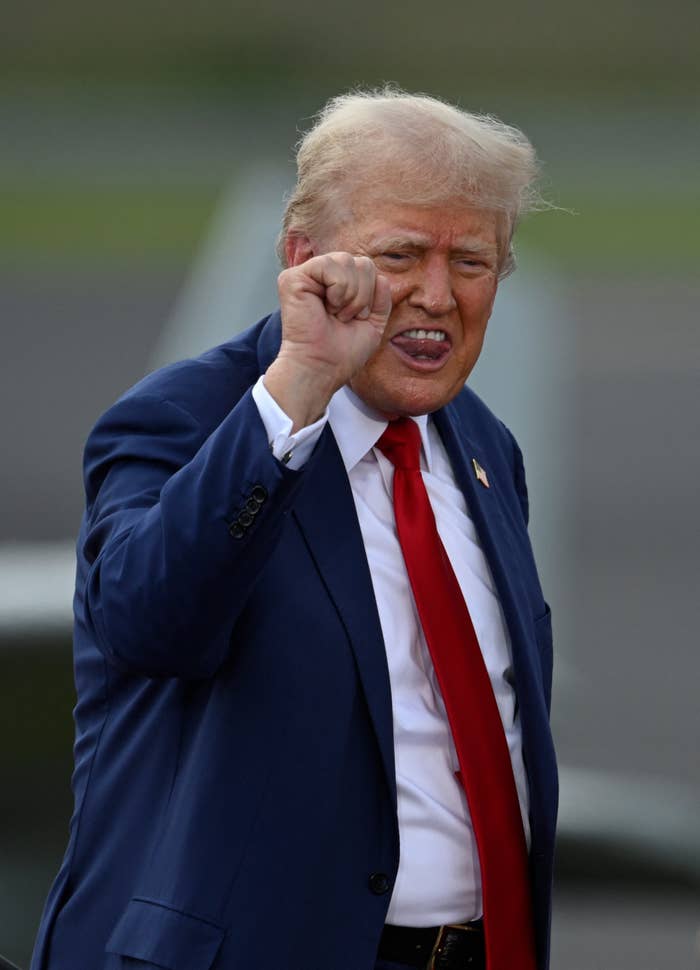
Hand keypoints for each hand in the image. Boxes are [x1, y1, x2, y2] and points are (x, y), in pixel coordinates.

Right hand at [264, 253, 391, 430]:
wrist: (323, 368)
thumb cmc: (343, 351)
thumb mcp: (373, 321)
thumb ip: (381, 295)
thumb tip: (380, 276)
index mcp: (338, 283)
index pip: (368, 267)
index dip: (371, 295)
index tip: (355, 319)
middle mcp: (321, 275)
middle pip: (362, 262)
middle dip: (363, 295)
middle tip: (344, 318)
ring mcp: (306, 275)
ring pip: (347, 260)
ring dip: (351, 295)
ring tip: (336, 314)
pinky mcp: (292, 278)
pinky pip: (328, 264)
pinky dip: (337, 290)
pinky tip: (326, 308)